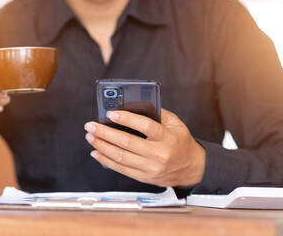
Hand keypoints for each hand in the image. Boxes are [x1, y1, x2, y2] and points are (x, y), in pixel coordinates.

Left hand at [84, 109, 205, 186]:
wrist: (192, 169)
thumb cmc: (181, 143)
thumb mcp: (176, 124)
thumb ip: (157, 114)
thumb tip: (132, 106)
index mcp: (168, 138)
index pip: (145, 126)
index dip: (126, 119)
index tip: (111, 113)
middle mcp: (158, 154)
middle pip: (127, 142)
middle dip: (105, 133)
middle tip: (91, 125)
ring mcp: (150, 168)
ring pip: (120, 157)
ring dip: (101, 146)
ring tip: (90, 136)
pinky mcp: (144, 177)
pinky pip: (121, 169)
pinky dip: (106, 160)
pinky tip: (96, 152)